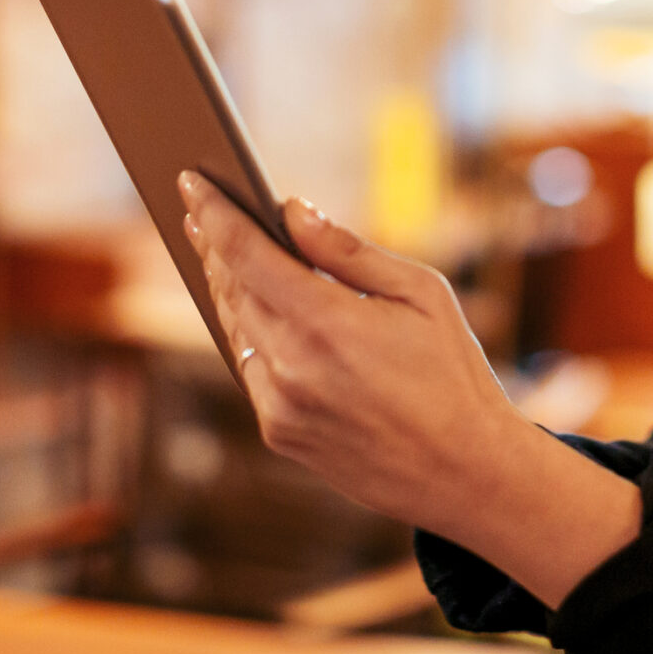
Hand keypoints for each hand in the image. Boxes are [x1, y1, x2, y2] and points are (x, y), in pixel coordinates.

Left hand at [177, 170, 640, 606]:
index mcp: (328, 322)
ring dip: (228, 288)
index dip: (213, 213)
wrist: (464, 472)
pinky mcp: (279, 434)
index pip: (246, 252)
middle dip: (215, 245)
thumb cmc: (453, 372)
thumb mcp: (422, 292)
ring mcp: (280, 406)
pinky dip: (251, 334)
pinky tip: (256, 312)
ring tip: (223, 253)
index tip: (189, 181)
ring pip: (235, 330)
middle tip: (201, 210)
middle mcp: (292, 366)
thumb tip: (291, 212)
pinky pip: (251, 369)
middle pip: (232, 288)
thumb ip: (348, 251)